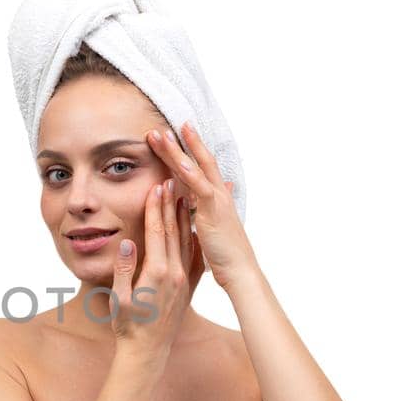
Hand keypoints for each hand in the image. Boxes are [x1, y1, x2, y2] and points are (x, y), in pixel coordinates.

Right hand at [109, 179, 192, 357]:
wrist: (148, 352)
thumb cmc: (127, 326)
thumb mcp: (119, 298)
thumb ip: (124, 269)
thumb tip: (127, 242)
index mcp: (157, 273)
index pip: (157, 232)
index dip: (157, 208)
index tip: (157, 187)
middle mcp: (175, 274)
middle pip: (173, 230)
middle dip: (172, 204)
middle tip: (172, 179)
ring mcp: (185, 280)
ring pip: (187, 240)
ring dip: (185, 216)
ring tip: (184, 194)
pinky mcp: (189, 287)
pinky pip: (195, 257)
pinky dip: (196, 238)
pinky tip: (197, 226)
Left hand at [147, 122, 260, 289]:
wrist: (241, 272)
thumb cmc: (227, 256)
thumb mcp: (217, 230)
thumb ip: (212, 212)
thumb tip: (213, 198)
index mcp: (216, 199)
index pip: (200, 170)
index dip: (188, 153)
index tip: (173, 137)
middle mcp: (218, 195)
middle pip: (198, 162)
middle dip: (181, 144)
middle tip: (161, 128)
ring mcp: (217, 201)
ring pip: (196, 168)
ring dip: (177, 151)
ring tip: (161, 134)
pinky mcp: (214, 211)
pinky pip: (199, 187)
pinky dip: (189, 172)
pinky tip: (176, 160)